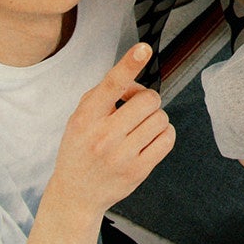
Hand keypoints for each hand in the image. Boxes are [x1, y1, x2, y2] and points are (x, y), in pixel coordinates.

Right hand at [53, 44, 175, 213]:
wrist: (76, 194)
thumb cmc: (79, 150)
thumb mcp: (78, 119)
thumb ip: (102, 95)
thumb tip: (132, 81)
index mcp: (86, 118)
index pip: (111, 85)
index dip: (129, 64)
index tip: (143, 49)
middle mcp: (104, 136)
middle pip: (148, 100)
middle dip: (148, 100)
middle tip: (137, 109)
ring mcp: (123, 155)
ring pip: (161, 119)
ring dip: (155, 118)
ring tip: (140, 127)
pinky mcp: (138, 170)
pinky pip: (167, 139)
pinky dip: (163, 133)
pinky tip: (150, 138)